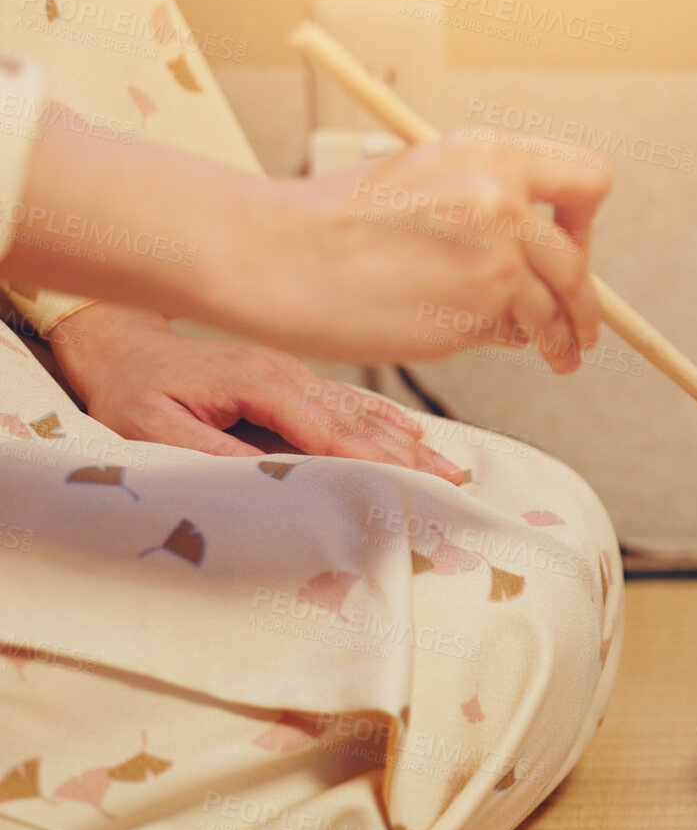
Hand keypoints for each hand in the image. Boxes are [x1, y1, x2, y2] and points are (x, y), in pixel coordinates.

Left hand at [48, 302, 465, 482]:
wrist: (112, 342)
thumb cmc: (128, 389)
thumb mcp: (154, 427)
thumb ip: (213, 452)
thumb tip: (273, 477)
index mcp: (259, 383)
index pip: (328, 431)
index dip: (372, 462)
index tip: (409, 486)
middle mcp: (285, 372)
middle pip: (358, 421)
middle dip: (406, 455)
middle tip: (450, 484)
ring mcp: (291, 371)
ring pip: (360, 411)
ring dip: (406, 441)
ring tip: (447, 467)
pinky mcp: (288, 377)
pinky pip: (347, 400)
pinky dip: (384, 419)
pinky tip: (411, 434)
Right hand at [248, 129, 611, 372]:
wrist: (272, 254)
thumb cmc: (335, 223)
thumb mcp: (424, 175)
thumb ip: (486, 197)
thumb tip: (540, 241)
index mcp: (490, 153)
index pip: (588, 179)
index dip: (585, 221)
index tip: (572, 245)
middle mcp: (502, 198)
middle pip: (580, 262)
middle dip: (586, 303)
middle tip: (584, 328)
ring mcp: (494, 256)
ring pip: (556, 308)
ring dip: (560, 338)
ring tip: (560, 356)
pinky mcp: (477, 309)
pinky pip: (514, 335)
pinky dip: (503, 342)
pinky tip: (476, 340)